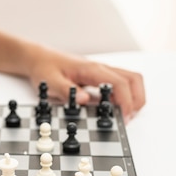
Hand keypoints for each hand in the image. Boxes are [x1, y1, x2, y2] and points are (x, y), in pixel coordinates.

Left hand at [28, 47, 145, 120]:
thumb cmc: (44, 68)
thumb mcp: (50, 81)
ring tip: (124, 115)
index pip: (120, 84)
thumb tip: (85, 100)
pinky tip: (114, 108)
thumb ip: (67, 91)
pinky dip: (124, 96)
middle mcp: (101, 68)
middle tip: (128, 118)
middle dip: (137, 100)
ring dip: (133, 97)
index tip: (124, 118)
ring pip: (130, 81)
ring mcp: (102, 72)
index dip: (126, 102)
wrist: (39, 58)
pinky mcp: (99, 77)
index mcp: (91, 69)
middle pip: (134, 80)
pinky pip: (120, 84)